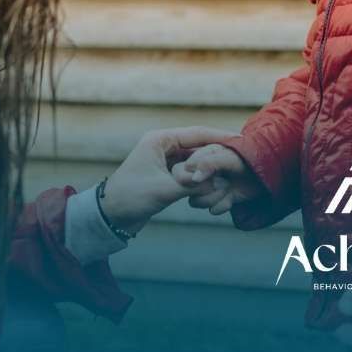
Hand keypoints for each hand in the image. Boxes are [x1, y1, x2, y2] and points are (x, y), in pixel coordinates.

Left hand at [98, 126, 233, 234]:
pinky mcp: (166, 175)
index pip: (198, 133)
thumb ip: (191, 185)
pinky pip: (190, 172)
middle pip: (199, 145)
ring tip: (233, 169)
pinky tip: (217, 181)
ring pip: (196, 159)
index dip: (221, 137)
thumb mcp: (163, 190)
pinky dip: (202, 176)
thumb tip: (216, 184)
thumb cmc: (130, 197)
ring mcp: (165, 160)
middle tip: (242, 156)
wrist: (109, 217)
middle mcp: (163, 146)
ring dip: (210, 166)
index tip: (241, 140)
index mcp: (160, 140)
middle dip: (218, 152)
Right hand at [175, 143, 266, 214]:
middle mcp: (201, 172)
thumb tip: (194, 177)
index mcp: (202, 155)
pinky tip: (232, 198)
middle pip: (186, 187)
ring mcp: (208, 188)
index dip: (195, 176)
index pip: (184, 168)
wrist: (265, 175)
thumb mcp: (229, 158)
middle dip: (206, 188)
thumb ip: (210, 163)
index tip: (210, 175)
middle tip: (224, 181)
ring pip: (195, 201)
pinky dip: (222, 205)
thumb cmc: (248, 160)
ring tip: (228, 188)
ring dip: (213, 197)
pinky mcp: (217, 201)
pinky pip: (211, 209)